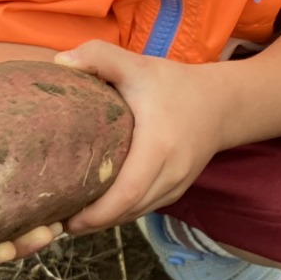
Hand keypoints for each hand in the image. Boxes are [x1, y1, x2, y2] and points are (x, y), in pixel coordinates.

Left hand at [52, 41, 228, 232]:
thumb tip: (60, 62)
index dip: (96, 213)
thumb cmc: (175, 85)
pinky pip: (146, 208)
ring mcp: (176, 185)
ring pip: (137, 213)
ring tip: (73, 219)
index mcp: (158, 147)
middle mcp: (170, 173)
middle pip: (128, 211)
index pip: (126, 193)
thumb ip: (100, 56)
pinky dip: (122, 213)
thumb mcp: (137, 65)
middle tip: (58, 221)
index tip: (66, 218)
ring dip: (106, 221)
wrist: (222, 104)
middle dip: (93, 222)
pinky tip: (100, 210)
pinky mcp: (177, 189)